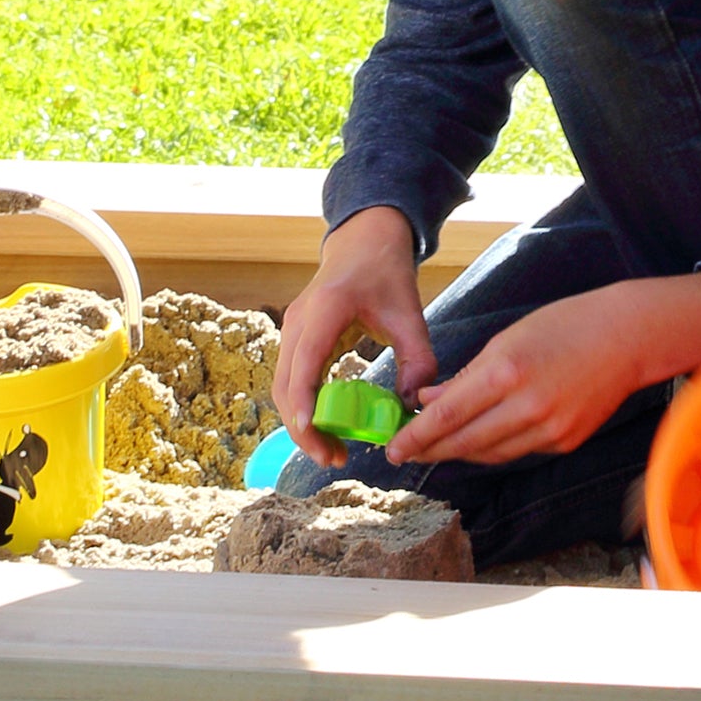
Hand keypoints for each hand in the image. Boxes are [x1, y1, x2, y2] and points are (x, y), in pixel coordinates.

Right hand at [275, 208, 434, 463]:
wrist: (364, 241)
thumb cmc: (387, 274)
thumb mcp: (410, 313)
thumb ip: (418, 359)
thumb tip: (411, 405)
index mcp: (326, 309)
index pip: (305, 362)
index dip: (304, 400)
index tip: (313, 433)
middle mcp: (299, 320)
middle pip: (285, 384)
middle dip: (303, 427)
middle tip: (333, 459)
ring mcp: (292, 329)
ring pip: (282, 387)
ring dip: (301, 422)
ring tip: (333, 452)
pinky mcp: (294, 339)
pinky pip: (289, 380)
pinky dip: (302, 407)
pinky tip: (327, 427)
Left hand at [388, 273, 700, 469]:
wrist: (626, 337)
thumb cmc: (564, 325)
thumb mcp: (507, 339)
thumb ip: (467, 377)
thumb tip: (429, 403)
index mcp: (507, 372)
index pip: (448, 416)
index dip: (416, 437)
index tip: (393, 449)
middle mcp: (527, 406)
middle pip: (465, 443)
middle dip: (431, 450)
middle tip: (406, 454)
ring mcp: (549, 429)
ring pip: (490, 454)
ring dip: (460, 452)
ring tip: (438, 447)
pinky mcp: (565, 441)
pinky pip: (518, 451)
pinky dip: (495, 447)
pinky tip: (481, 438)